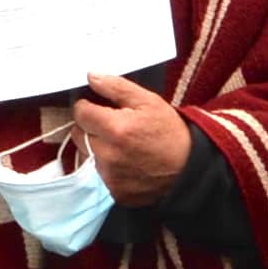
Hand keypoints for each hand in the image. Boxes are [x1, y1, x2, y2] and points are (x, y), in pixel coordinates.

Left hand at [72, 72, 199, 203]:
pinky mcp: (113, 192)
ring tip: (116, 144)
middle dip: (89, 127)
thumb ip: (116, 87)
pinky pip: (96, 174)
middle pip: (78, 134)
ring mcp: (109, 176)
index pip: (80, 113)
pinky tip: (121, 161)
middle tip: (109, 125)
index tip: (97, 107)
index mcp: (116, 128)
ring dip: (94, 147)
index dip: (87, 106)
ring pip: (84, 155)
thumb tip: (90, 76)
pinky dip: (103, 166)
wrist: (189, 167)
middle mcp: (108, 155)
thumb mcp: (148, 101)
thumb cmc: (169, 131)